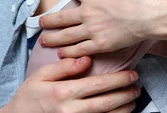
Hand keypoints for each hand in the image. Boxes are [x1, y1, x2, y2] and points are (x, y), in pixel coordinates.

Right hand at [0, 56, 139, 112]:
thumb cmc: (29, 96)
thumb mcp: (41, 76)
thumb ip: (64, 67)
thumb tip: (86, 59)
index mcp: (63, 92)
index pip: (97, 85)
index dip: (118, 80)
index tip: (131, 74)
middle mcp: (70, 110)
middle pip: (106, 102)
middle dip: (125, 94)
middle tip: (137, 86)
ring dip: (123, 109)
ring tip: (133, 99)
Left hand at [39, 0, 166, 56]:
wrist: (153, 11)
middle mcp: (86, 12)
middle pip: (61, 17)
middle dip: (49, 20)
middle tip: (40, 23)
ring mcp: (92, 30)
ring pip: (66, 36)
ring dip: (53, 38)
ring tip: (44, 40)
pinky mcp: (101, 44)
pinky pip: (80, 49)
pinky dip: (69, 52)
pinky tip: (62, 54)